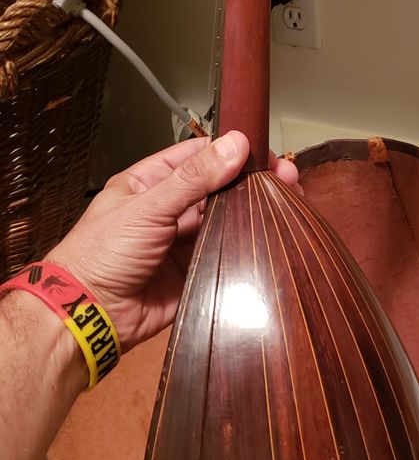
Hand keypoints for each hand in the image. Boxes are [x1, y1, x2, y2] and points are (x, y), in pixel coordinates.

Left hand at [51, 132, 298, 351]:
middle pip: (216, 190)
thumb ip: (194, 179)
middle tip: (288, 179)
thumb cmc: (105, 252)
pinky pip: (224, 257)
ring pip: (224, 223)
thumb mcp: (148, 207)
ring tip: (288, 204)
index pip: (195, 158)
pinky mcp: (194, 275)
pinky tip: (271, 238)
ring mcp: (181, 243)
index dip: (229, 151)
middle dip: (249, 183)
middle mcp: (167, 211)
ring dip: (252, 214)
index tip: (264, 150)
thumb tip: (236, 144)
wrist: (90, 315)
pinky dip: (245, 249)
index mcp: (148, 185)